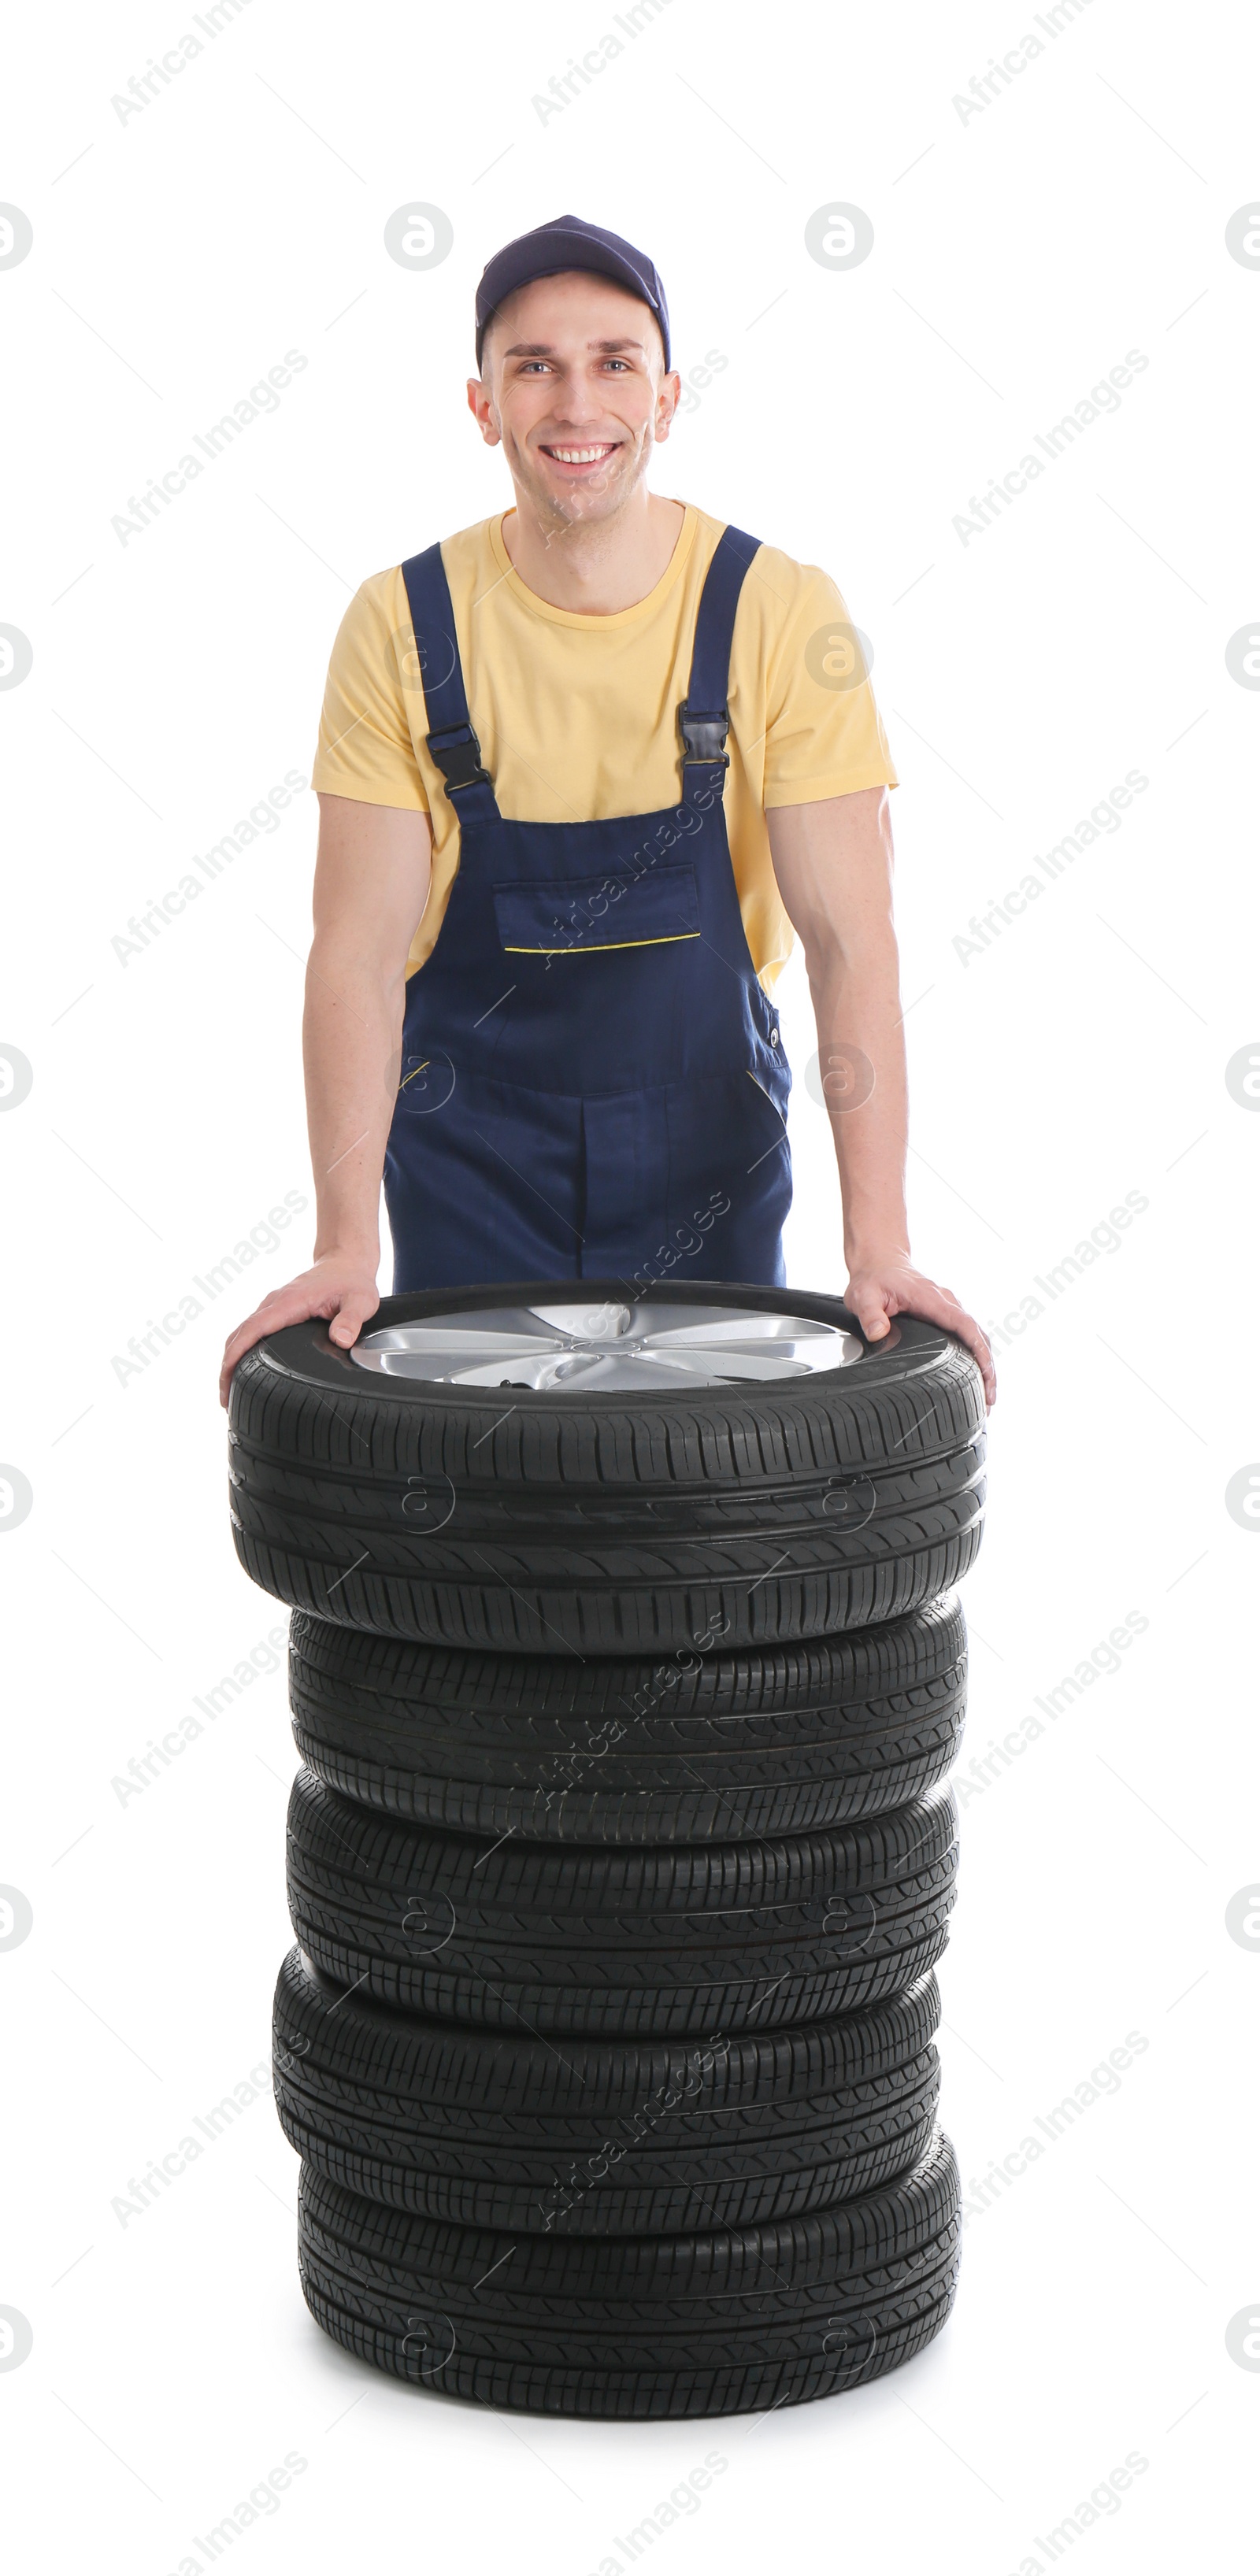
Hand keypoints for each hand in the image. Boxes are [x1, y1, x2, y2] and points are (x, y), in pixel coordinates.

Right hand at [219, 1251, 380, 1407]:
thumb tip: (341, 1340)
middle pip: (238, 1335)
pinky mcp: (275, 1311)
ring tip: (231, 1391)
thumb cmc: (351, 1281)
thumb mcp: (360, 1300)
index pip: (252, 1330)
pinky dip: (242, 1350)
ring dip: (231, 1360)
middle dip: (227, 1367)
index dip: (235, 1355)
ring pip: (241, 1333)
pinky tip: (245, 1369)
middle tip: (225, 1399)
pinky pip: (251, 1331)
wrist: (345, 1262)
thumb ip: (352, 1320)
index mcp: (289, 1303)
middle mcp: (273, 1304)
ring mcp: (272, 1307)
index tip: (227, 1379)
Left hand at [844, 1253, 995, 1407]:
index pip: (964, 1325)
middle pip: (978, 1336)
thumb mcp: (864, 1295)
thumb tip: (878, 1333)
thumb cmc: (874, 1279)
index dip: (978, 1350)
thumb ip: (870, 1314)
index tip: (986, 1373)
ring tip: (987, 1396)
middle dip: (988, 1367)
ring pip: (976, 1337)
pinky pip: (967, 1336)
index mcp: (932, 1299)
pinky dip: (976, 1355)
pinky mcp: (946, 1316)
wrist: (880, 1263)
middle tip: (989, 1398)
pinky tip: (976, 1376)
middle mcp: (946, 1303)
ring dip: (985, 1364)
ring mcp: (948, 1309)